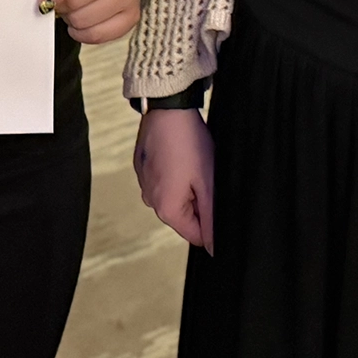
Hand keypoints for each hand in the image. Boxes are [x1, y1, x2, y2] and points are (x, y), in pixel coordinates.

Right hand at [135, 107, 213, 252]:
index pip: (196, 235)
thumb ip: (211, 219)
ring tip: (192, 161)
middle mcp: (150, 200)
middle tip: (204, 174)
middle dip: (198, 201)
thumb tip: (214, 249)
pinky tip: (180, 154)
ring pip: (175, 197)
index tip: (213, 193)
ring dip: (187, 186)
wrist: (167, 108)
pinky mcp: (143, 167)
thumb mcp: (208, 183)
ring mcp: (144, 183)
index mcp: (165, 209)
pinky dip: (175, 173)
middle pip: (185, 216)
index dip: (211, 218)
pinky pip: (164, 180)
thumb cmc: (189, 143)